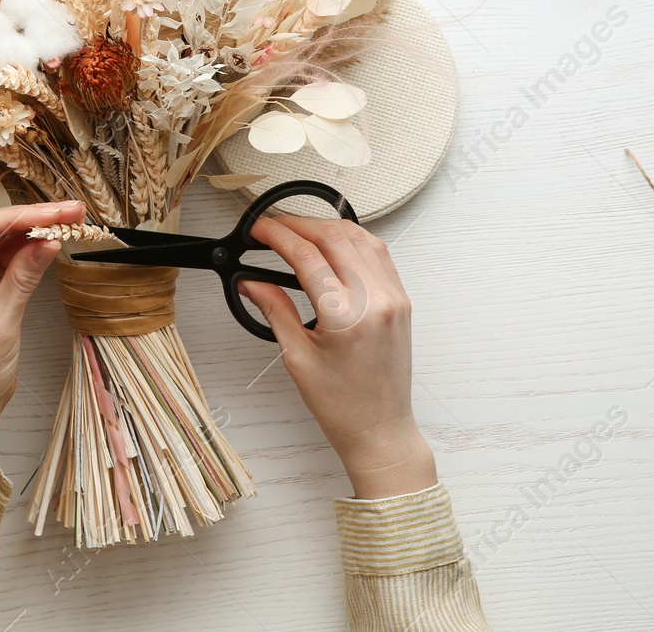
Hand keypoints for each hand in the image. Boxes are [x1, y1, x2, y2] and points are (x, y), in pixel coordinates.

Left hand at [0, 200, 83, 485]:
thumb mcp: (1, 323)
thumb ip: (23, 277)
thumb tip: (49, 240)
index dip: (19, 216)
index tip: (55, 212)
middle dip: (30, 219)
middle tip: (71, 212)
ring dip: (32, 232)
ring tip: (69, 221)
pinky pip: (3, 261)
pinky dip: (27, 252)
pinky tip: (51, 241)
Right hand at [239, 215, 437, 498]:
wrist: (380, 430)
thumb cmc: (344, 406)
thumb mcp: (297, 357)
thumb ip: (275, 310)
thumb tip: (252, 283)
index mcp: (345, 317)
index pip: (306, 255)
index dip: (277, 235)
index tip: (259, 230)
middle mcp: (374, 301)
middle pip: (334, 237)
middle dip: (299, 224)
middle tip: (273, 227)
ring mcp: (393, 298)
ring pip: (360, 237)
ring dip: (327, 226)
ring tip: (300, 231)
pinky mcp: (402, 300)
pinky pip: (379, 253)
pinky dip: (353, 239)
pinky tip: (335, 243)